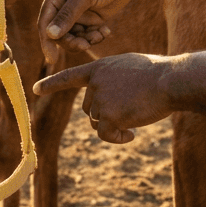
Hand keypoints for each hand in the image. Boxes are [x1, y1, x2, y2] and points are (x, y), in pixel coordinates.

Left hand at [32, 54, 173, 143]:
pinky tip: (132, 134)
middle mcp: (95, 82)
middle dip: (106, 115)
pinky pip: (105, 134)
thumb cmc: (157, 74)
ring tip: (135, 118)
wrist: (170, 80)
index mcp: (100, 68)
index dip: (52, 84)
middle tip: (129, 111)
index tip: (35, 89)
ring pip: (98, 122)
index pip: (70, 77)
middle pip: (90, 109)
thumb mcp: (130, 68)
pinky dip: (117, 138)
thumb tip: (108, 97)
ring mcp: (100, 98)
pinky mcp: (108, 115)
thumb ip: (114, 79)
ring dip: (114, 126)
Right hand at [37, 0, 138, 63]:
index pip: (45, 21)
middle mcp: (65, 4)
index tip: (52, 59)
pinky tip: (106, 31)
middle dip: (72, 41)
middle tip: (85, 45)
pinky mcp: (93, 18)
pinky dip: (96, 36)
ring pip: (75, 36)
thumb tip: (50, 34)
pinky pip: (88, 35)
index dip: (47, 41)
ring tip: (100, 34)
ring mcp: (79, 12)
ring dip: (86, 39)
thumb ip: (68, 15)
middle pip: (60, 33)